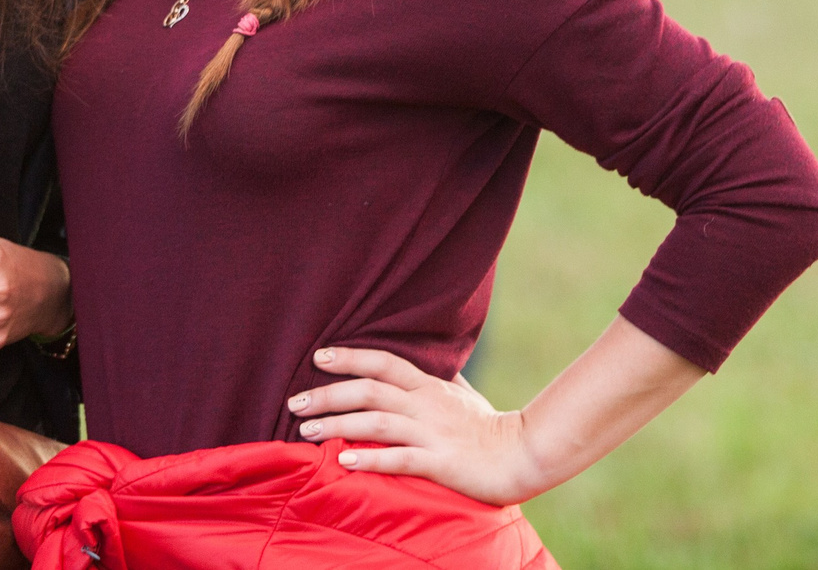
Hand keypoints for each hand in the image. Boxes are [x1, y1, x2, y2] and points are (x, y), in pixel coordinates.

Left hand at [289, 347, 550, 505]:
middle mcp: (425, 405)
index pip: (383, 362)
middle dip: (328, 394)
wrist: (523, 455)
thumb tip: (431, 358)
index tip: (317, 357)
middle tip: (294, 402)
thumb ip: (441, 377)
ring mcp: (432, 433)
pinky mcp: (439, 462)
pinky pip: (399, 459)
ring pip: (376, 422)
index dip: (349, 356)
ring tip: (306, 431)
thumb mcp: (463, 394)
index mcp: (429, 386)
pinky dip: (369, 458)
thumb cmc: (489, 426)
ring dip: (337, 425)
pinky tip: (343, 461)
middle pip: (369, 390)